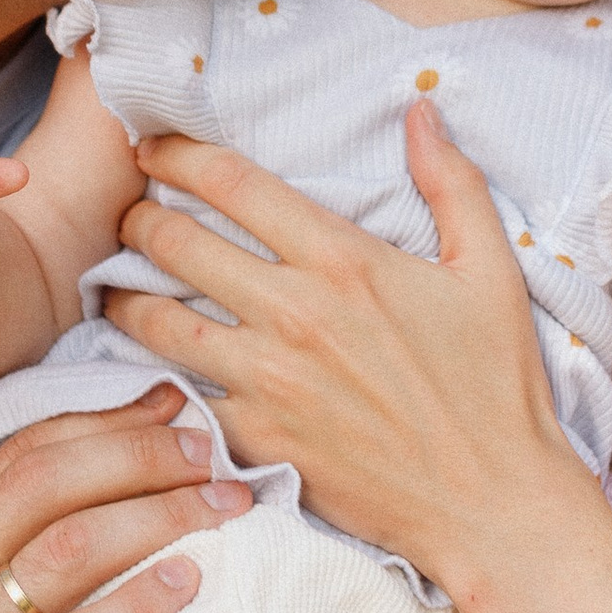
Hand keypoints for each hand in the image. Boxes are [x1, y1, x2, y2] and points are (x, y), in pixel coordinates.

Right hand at [0, 393, 264, 612]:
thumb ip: (3, 551)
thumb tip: (105, 460)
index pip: (22, 455)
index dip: (108, 423)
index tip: (175, 412)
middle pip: (49, 484)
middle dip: (141, 456)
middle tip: (212, 455)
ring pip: (68, 548)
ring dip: (158, 515)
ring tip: (220, 508)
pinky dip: (142, 600)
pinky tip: (189, 582)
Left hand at [100, 105, 572, 595]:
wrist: (492, 501)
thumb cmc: (496, 386)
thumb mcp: (490, 271)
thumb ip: (452, 182)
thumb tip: (421, 111)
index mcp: (343, 261)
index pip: (232, 184)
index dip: (177, 155)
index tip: (150, 147)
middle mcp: (293, 313)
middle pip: (177, 245)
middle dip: (137, 221)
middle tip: (126, 216)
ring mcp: (268, 382)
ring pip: (157, 322)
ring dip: (125, 296)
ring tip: (114, 285)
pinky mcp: (258, 441)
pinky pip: (178, 398)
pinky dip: (150, 380)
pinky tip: (139, 369)